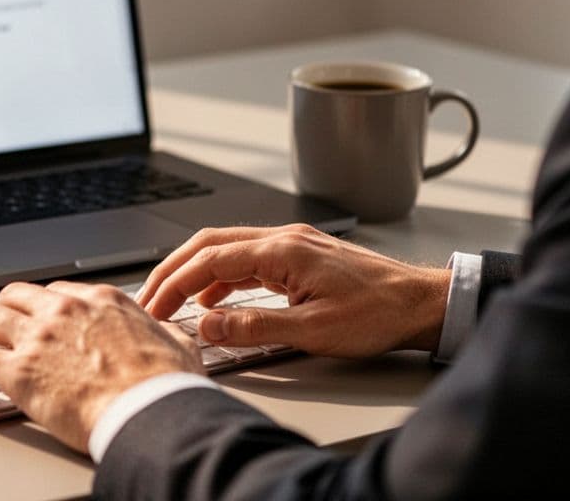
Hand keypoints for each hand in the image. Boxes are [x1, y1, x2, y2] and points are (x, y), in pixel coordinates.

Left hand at [0, 281, 202, 452]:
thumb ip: (166, 333)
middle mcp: (64, 310)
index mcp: (100, 300)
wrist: (150, 408)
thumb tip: (173, 335)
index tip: (32, 318)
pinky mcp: (18, 369)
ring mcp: (38, 337)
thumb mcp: (177, 344)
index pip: (57, 294)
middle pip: (15, 297)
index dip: (39, 307)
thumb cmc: (166, 385)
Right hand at [136, 224, 449, 357]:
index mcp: (282, 250)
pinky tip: (214, 301)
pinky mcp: (300, 256)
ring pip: (226, 248)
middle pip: (209, 244)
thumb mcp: (312, 331)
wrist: (420, 302)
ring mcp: (291, 244)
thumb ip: (254, 327)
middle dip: (172, 271)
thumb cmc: (377, 314)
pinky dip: (220, 277)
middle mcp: (283, 238)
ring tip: (172, 303)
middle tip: (149, 300)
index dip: (173, 284)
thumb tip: (206, 325)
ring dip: (194, 273)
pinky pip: (246, 258)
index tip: (152, 307)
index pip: (209, 260)